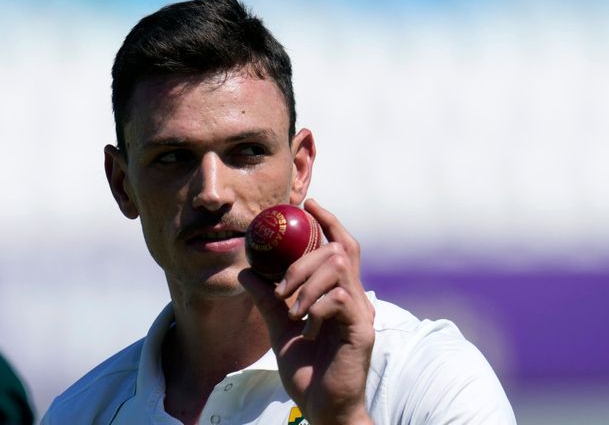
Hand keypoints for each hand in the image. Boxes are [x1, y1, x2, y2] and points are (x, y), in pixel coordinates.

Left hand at [239, 199, 375, 424]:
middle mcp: (356, 299)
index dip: (329, 222)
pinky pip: (339, 299)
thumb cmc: (308, 371)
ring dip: (307, 282)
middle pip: (339, 251)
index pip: (342, 247)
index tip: (309, 204)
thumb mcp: (281, 328)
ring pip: (338, 269)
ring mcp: (361, 314)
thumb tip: (247, 270)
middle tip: (281, 284)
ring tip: (291, 307)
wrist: (322, 409)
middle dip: (304, 259)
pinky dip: (316, 304)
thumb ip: (268, 299)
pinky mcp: (362, 332)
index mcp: (341, 295)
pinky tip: (305, 322)